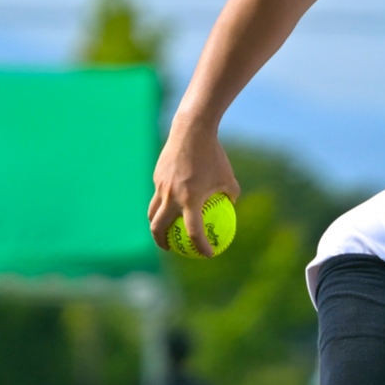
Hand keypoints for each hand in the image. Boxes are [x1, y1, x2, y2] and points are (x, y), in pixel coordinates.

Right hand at [149, 113, 240, 258]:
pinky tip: (170, 201)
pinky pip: (158, 194)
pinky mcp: (157, 176)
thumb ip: (230, 194)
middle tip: (171, 249)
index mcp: (191, 199)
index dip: (201, 246)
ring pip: (153, 211)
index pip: (194, 232)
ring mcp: (161, 186)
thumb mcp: (228, 177)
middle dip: (162, 242)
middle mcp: (172, 196)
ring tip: (162, 230)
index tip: (207, 254)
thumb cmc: (214, 155)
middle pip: (159, 227)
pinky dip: (163, 202)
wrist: (191, 130)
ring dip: (156, 224)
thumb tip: (231, 207)